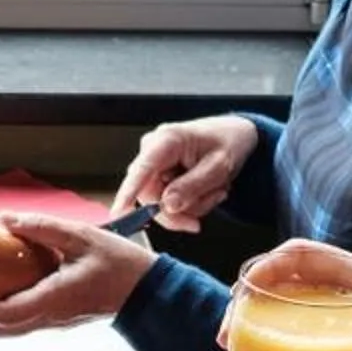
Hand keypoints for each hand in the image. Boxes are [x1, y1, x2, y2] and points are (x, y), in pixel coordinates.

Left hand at [0, 213, 154, 334]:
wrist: (148, 290)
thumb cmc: (120, 264)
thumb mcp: (81, 236)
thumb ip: (42, 228)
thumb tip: (7, 219)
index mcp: (55, 298)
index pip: (4, 313)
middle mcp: (52, 316)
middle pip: (2, 327)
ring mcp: (56, 321)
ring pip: (13, 329)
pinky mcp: (61, 319)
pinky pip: (26, 322)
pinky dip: (6, 313)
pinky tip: (2, 290)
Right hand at [111, 114, 260, 230]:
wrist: (234, 136)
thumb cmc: (227, 143)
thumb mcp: (219, 166)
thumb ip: (193, 186)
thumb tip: (168, 205)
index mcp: (167, 140)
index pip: (141, 170)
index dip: (128, 193)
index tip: (118, 214)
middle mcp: (152, 151)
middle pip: (150, 196)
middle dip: (178, 211)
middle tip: (204, 214)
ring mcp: (153, 164)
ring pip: (159, 203)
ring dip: (191, 206)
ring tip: (215, 191)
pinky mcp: (158, 176)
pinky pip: (166, 202)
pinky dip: (190, 203)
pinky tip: (207, 190)